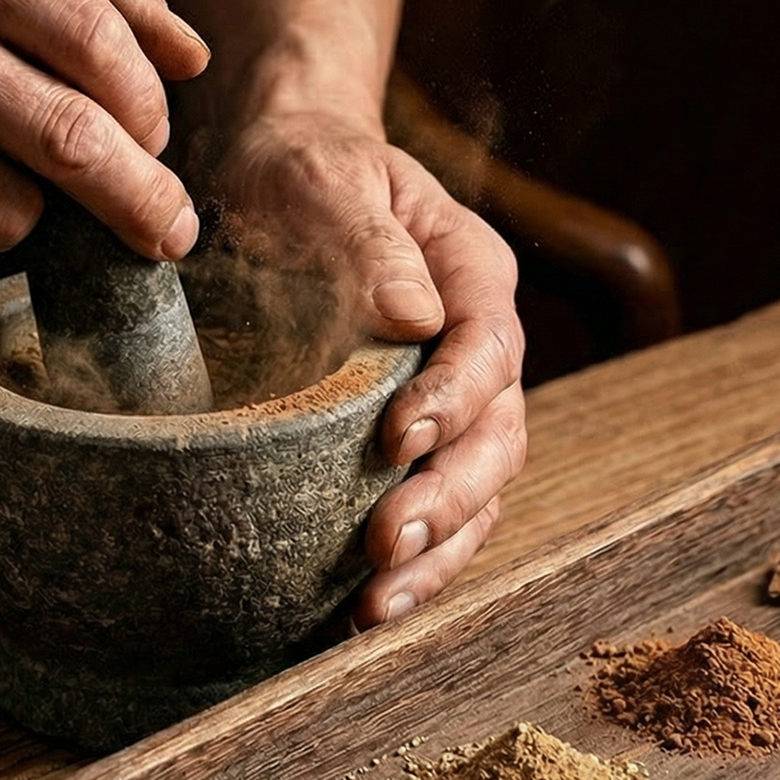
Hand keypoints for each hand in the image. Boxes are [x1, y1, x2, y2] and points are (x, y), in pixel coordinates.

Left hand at [200, 110, 526, 624]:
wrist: (280, 181)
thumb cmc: (303, 173)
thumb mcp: (323, 178)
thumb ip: (366, 238)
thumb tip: (412, 315)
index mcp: (471, 271)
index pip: (490, 345)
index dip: (454, 400)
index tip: (396, 441)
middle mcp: (479, 343)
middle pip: (500, 435)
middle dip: (450, 499)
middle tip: (386, 546)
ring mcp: (457, 400)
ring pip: (482, 490)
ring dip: (438, 552)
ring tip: (375, 605)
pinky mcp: (419, 443)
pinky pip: (442, 509)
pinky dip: (416, 561)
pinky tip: (363, 607)